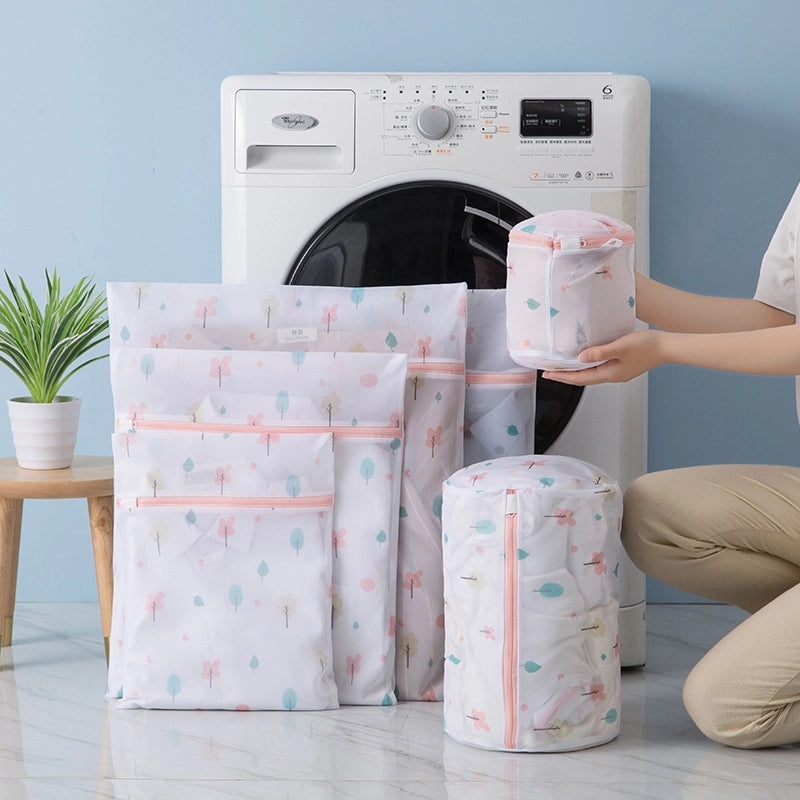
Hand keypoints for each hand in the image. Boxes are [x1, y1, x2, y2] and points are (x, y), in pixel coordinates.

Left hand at [541, 329, 664, 384]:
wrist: (667, 347)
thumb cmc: (648, 346)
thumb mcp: (621, 347)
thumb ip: (600, 352)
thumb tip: (581, 358)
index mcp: (610, 374)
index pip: (580, 378)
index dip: (562, 376)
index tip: (548, 374)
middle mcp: (612, 375)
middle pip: (582, 378)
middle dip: (564, 375)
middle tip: (548, 372)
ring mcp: (617, 372)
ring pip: (590, 374)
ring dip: (574, 371)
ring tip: (561, 367)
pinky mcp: (621, 365)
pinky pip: (598, 368)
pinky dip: (586, 366)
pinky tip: (583, 359)